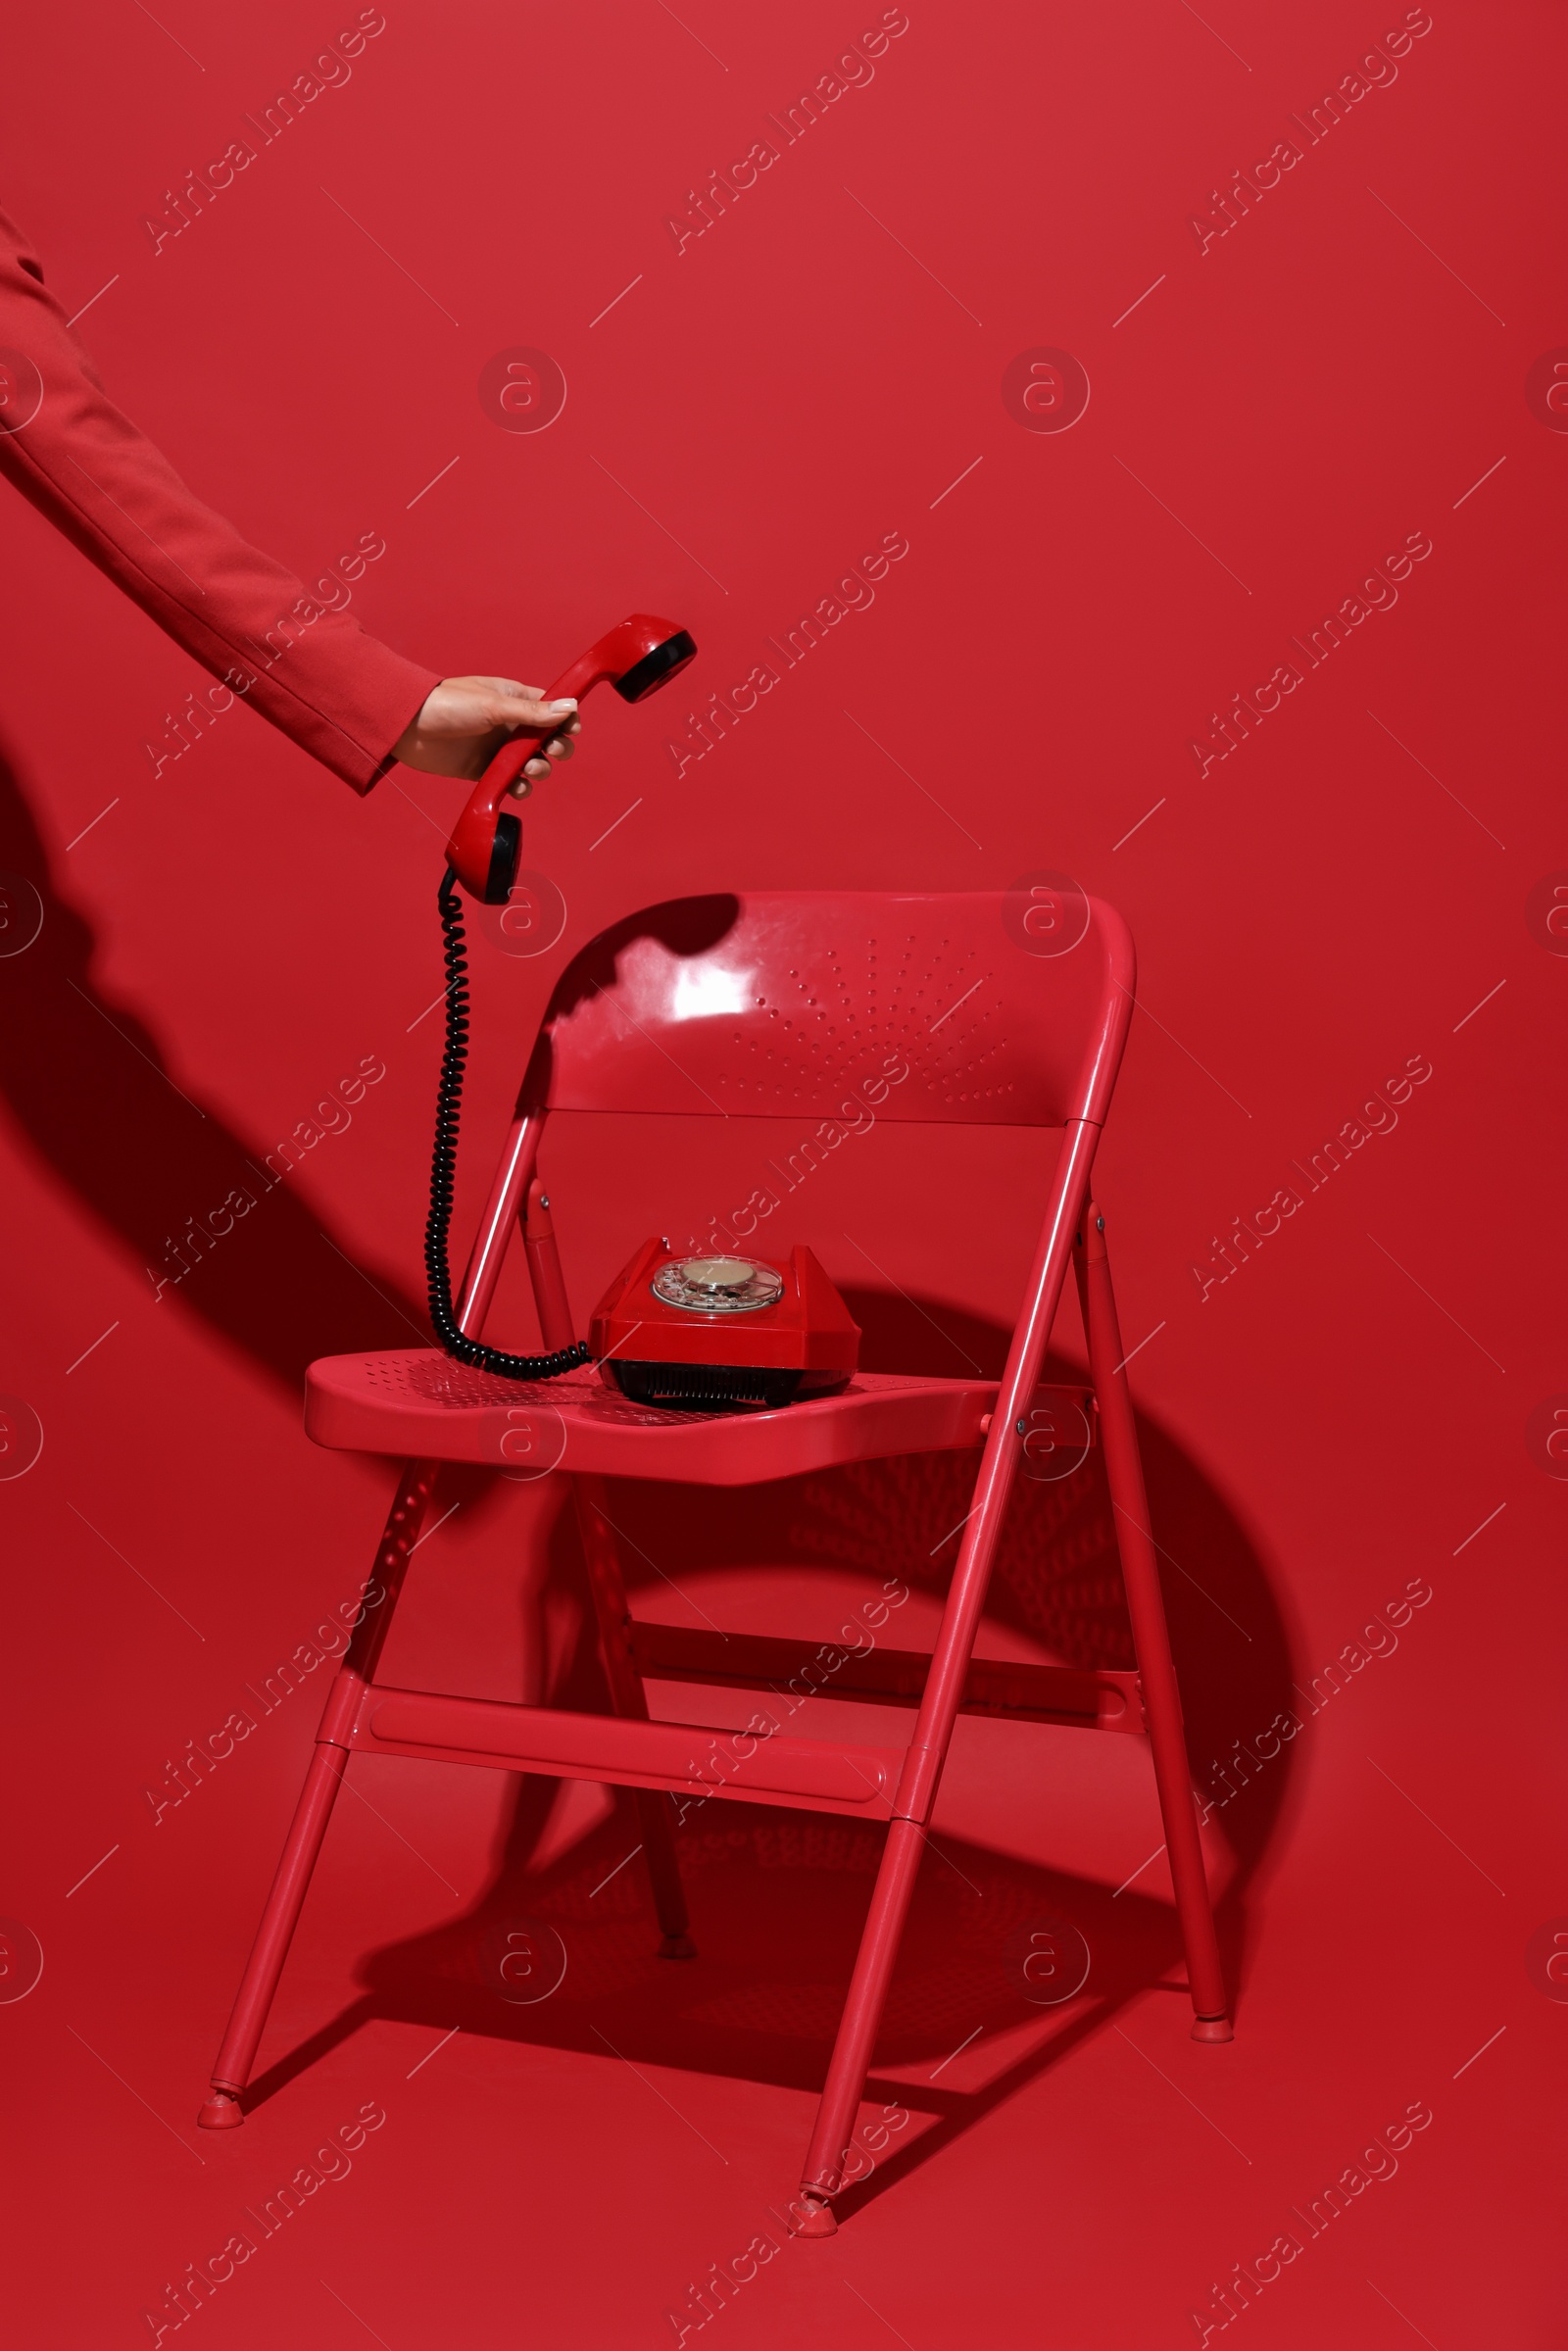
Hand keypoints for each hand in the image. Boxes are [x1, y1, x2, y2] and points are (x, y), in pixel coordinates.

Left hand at [391, 676, 581, 791]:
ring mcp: (498, 748)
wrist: (408, 727)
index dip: (566, 719)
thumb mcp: (494, 705)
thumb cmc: (449, 704)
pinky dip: (519, 787)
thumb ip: (532, 712)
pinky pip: (512, 781)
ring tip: (528, 769)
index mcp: (515, 699)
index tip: (571, 729)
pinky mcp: (485, 770)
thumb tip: (570, 708)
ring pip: (534, 763)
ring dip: (539, 769)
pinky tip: (516, 785)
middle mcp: (511, 724)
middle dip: (556, 747)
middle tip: (550, 750)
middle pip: (548, 739)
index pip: (552, 708)